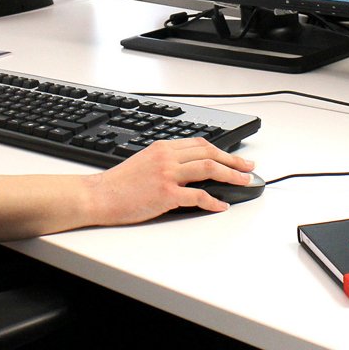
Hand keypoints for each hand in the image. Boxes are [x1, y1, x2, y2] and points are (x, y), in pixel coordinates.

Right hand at [88, 137, 255, 222]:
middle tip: (248, 168)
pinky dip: (214, 201)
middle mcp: (167, 157)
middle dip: (233, 161)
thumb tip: (191, 170)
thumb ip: (167, 161)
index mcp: (163, 147)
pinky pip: (198, 196)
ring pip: (208, 169)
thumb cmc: (119, 183)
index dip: (222, 151)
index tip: (235, 158)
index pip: (200, 144)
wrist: (99, 195)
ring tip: (243, 182)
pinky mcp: (166, 194)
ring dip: (231, 176)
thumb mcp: (145, 161)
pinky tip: (222, 205)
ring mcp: (167, 174)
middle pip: (209, 153)